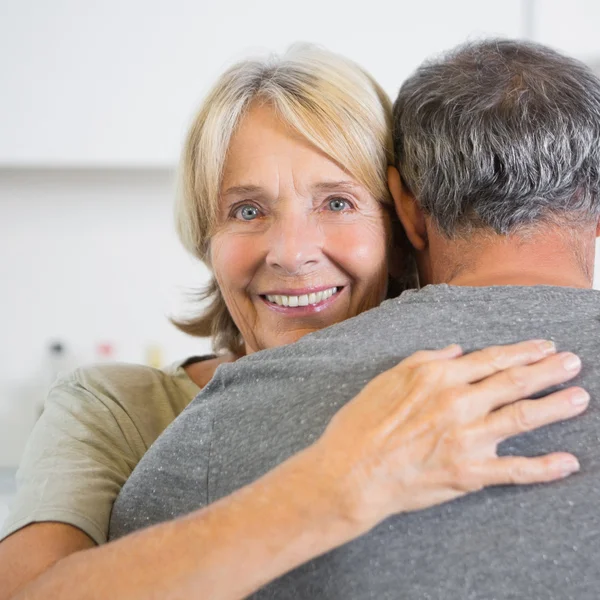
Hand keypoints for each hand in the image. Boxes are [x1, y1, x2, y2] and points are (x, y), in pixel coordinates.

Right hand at [311, 340, 586, 531]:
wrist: (350, 472)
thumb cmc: (361, 424)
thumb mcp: (386, 379)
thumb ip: (424, 360)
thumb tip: (457, 351)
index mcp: (437, 377)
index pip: (491, 359)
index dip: (521, 352)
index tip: (542, 347)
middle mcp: (458, 403)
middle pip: (514, 382)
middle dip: (548, 370)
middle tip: (574, 362)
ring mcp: (467, 439)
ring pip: (523, 418)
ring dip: (556, 406)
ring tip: (580, 397)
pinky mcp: (468, 474)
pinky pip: (515, 471)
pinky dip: (544, 468)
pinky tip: (568, 462)